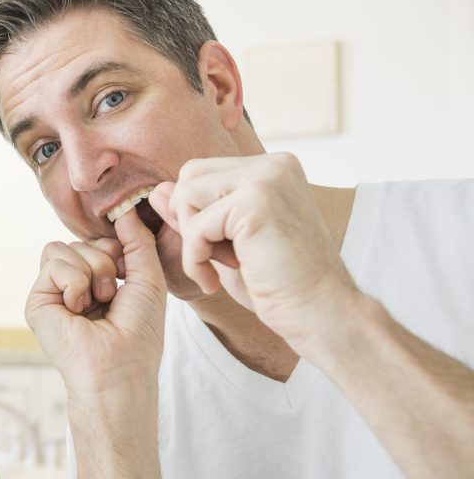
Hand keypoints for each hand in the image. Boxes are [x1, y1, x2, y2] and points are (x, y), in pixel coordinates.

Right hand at [26, 210, 166, 398]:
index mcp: (97, 283)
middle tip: (110, 295)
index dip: (114, 250)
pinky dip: (74, 281)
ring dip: (89, 271)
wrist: (119, 368)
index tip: (124, 274)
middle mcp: (73, 287)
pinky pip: (53, 262)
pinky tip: (78, 307)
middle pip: (79, 242)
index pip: (96, 242)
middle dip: (102, 261)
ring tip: (96, 302)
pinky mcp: (37, 301)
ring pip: (63, 247)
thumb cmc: (138, 334)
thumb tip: (125, 209)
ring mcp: (53, 294)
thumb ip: (138, 241)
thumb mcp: (148, 279)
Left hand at [152, 152, 357, 347]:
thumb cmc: (277, 285)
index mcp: (273, 168)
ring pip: (187, 195)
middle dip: (189, 221)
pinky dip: (194, 259)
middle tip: (215, 258)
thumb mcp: (225, 243)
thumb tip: (157, 190)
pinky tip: (214, 281)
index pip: (201, 172)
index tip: (217, 251)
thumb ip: (194, 214)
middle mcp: (274, 164)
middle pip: (189, 175)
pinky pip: (196, 226)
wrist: (321, 314)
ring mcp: (267, 178)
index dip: (194, 214)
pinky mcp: (257, 202)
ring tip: (220, 267)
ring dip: (192, 241)